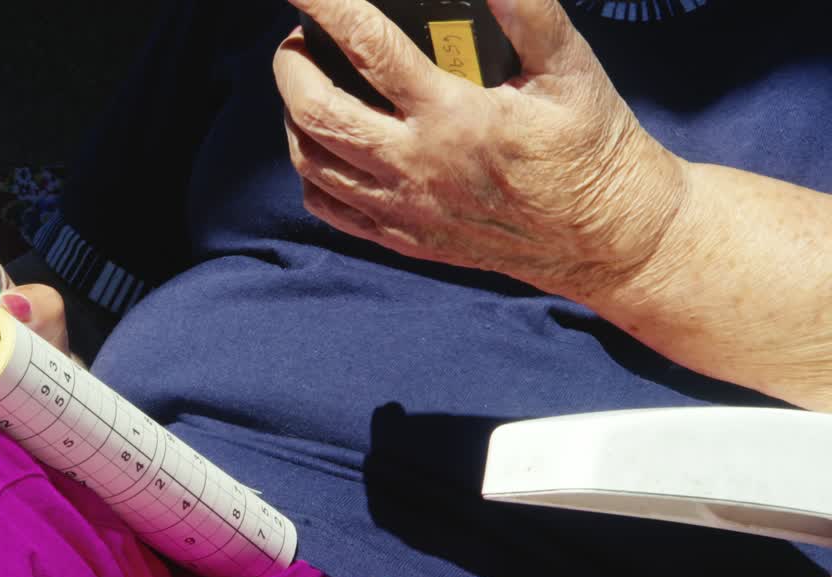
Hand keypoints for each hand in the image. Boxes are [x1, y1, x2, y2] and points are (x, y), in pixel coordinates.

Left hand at [275, 0, 688, 298]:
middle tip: (295, 41)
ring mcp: (402, 208)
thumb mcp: (571, 69)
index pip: (369, 47)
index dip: (326, 7)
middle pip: (317, 113)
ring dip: (293, 118)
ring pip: (312, 162)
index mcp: (452, 116)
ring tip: (302, 87)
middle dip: (290, 67)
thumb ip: (530, 13)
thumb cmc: (588, 147)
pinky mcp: (403, 239)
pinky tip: (322, 147)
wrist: (602, 238)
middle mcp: (415, 166)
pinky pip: (329, 209)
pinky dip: (309, 172)